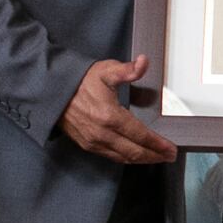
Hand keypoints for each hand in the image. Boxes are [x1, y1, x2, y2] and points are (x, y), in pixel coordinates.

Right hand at [57, 55, 178, 164]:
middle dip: (155, 156)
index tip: (171, 149)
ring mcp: (93, 141)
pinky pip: (111, 156)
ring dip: (142, 160)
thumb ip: (128, 70)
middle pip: (134, 152)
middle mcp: (102, 133)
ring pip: (123, 157)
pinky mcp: (86, 145)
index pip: (140, 135)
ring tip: (157, 158)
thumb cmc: (79, 80)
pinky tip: (135, 156)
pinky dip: (126, 158)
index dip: (158, 144)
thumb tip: (144, 62)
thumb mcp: (106, 70)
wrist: (51, 90)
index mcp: (110, 116)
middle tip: (169, 156)